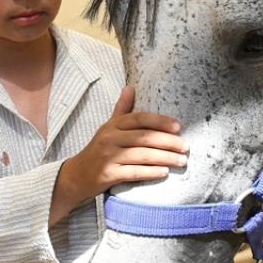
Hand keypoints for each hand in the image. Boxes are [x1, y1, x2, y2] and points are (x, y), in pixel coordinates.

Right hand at [51, 86, 186, 224]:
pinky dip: (150, 172)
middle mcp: (109, 138)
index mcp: (112, 125)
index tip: (178, 126)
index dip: (160, 121)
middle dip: (168, 142)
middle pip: (144, 137)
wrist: (77, 175)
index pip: (139, 118)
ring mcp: (108, 157)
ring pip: (142, 155)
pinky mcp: (108, 174)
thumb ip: (121, 109)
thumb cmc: (98, 150)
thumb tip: (130, 87)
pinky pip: (134, 172)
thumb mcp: (108, 127)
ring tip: (181, 161)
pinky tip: (164, 172)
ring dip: (165, 158)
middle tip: (185, 147)